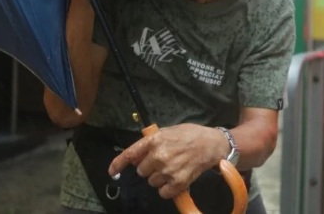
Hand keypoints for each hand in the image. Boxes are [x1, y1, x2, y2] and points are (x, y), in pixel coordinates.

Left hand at [108, 124, 228, 198]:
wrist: (212, 144)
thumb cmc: (191, 135)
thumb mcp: (169, 131)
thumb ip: (152, 142)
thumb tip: (138, 156)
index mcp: (155, 140)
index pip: (130, 154)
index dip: (118, 164)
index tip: (112, 171)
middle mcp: (159, 155)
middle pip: (141, 171)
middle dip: (149, 168)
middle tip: (163, 162)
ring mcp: (168, 170)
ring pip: (152, 182)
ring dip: (159, 178)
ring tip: (172, 168)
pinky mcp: (178, 182)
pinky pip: (163, 192)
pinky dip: (168, 188)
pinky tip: (176, 179)